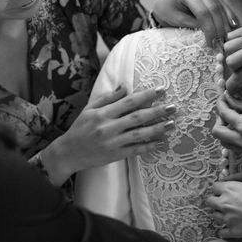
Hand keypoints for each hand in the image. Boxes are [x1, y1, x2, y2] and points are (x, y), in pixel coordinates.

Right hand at [43, 85, 174, 184]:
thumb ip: (109, 98)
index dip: (147, 95)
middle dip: (157, 111)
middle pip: (137, 118)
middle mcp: (108, 127)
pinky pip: (136, 150)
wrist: (68, 153)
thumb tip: (126, 85)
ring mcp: (112, 143)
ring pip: (139, 134)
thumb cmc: (80, 128)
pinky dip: (149, 146)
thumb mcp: (90, 109)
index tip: (161, 90)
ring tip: (171, 123)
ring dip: (157, 129)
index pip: (129, 101)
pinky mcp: (115, 155)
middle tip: (173, 107)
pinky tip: (161, 142)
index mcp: (102, 114)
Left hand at [152, 0, 237, 46]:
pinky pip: (222, 3)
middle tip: (222, 42)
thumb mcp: (177, 20)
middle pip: (213, 7)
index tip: (211, 43)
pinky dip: (228, 15)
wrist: (164, 3)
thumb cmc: (167, 12)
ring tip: (228, 37)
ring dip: (226, 22)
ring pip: (220, 5)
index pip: (202, 11)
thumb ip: (194, 25)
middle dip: (219, 27)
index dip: (209, 28)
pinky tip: (234, 25)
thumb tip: (212, 33)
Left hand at [206, 181, 241, 239]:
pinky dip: (224, 231)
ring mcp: (227, 218)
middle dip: (215, 201)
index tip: (224, 191)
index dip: (220, 189)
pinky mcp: (232, 231)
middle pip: (209, 201)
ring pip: (214, 216)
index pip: (214, 186)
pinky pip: (221, 232)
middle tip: (224, 203)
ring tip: (228, 215)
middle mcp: (225, 202)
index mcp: (231, 188)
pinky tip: (230, 229)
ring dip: (220, 215)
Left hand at [212, 92, 241, 159]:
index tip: (222, 98)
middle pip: (217, 132)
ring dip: (224, 131)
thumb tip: (228, 98)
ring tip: (234, 121)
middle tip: (226, 111)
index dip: (220, 103)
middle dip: (219, 119)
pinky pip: (235, 148)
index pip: (223, 113)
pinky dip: (234, 139)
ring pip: (224, 142)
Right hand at [223, 8, 241, 92]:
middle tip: (241, 69)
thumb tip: (237, 88)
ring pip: (228, 46)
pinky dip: (233, 42)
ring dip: (231, 54)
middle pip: (231, 60)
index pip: (240, 76)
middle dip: (233, 69)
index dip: (232, 85)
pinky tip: (241, 46)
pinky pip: (232, 35)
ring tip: (241, 56)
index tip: (230, 89)